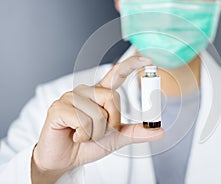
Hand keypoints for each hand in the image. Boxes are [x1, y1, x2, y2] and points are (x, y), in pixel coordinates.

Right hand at [31, 56, 163, 182]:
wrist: (64, 159)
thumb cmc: (87, 144)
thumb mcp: (116, 138)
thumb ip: (135, 132)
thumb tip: (160, 131)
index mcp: (100, 94)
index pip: (117, 74)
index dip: (131, 65)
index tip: (148, 61)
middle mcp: (86, 91)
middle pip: (113, 98)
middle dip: (111, 123)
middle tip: (97, 132)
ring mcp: (71, 97)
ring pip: (99, 113)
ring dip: (96, 133)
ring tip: (83, 135)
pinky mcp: (59, 107)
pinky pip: (83, 121)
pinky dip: (83, 135)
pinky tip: (74, 136)